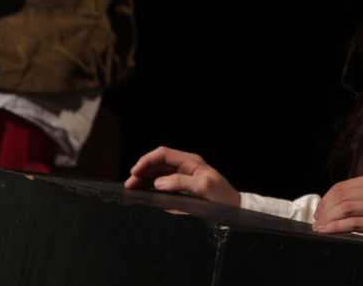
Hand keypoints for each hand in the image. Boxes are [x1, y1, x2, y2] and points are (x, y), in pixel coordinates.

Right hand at [124, 146, 240, 206]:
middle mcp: (185, 166)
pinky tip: (144, 191)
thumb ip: (181, 182)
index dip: (147, 160)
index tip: (135, 172)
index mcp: (190, 161)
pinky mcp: (182, 187)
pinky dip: (151, 185)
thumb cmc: (222, 196)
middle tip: (129, 184)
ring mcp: (183, 176)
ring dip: (144, 178)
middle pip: (158, 162)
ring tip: (133, 188)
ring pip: (158, 172)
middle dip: (142, 170)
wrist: (233, 207)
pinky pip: (162, 183)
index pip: (163, 154)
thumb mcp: (204, 187)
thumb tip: (158, 182)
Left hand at [312, 174, 362, 247]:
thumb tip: (332, 204)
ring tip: (320, 227)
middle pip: (341, 196)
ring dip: (328, 219)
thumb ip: (362, 198)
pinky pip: (355, 223)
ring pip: (346, 208)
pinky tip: (328, 231)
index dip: (325, 199)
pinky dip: (337, 227)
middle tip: (317, 221)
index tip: (319, 211)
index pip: (342, 186)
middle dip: (324, 210)